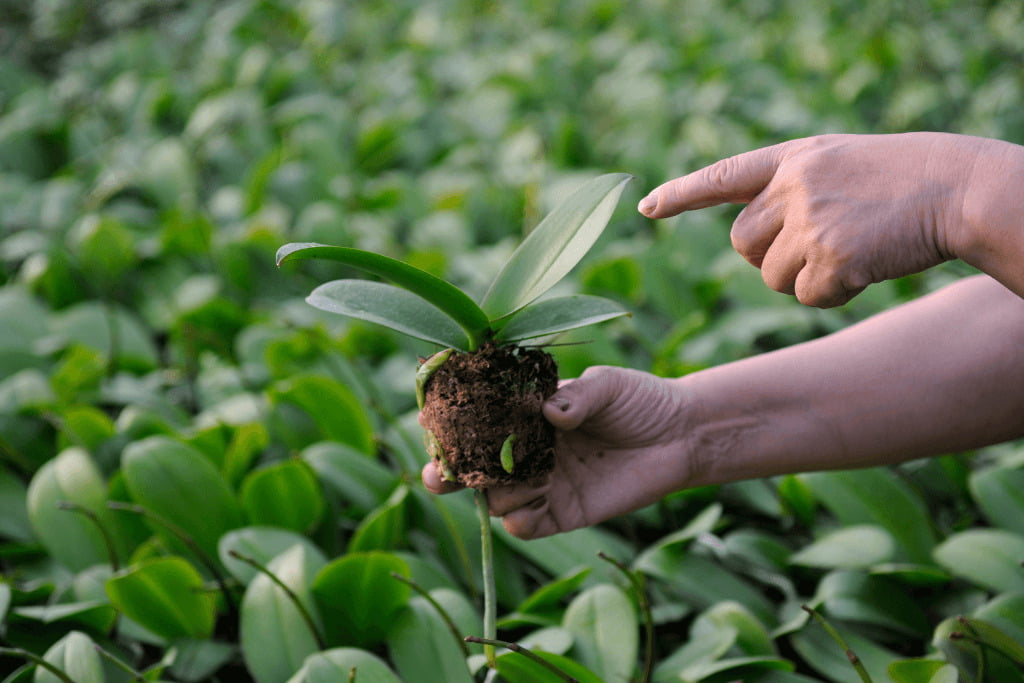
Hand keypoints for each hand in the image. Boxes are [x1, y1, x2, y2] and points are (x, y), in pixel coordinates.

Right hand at [421, 366, 693, 538]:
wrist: (681, 435)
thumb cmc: (639, 400)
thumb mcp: (607, 385)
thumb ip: (576, 396)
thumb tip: (547, 412)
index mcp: (525, 416)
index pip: (476, 423)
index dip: (450, 426)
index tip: (429, 423)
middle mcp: (525, 452)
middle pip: (471, 468)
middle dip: (448, 472)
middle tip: (438, 473)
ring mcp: (542, 485)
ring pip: (494, 499)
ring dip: (496, 491)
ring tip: (523, 474)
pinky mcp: (561, 514)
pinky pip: (524, 526)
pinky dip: (518, 518)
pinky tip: (533, 499)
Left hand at [638, 132, 1005, 306]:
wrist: (958, 188)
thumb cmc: (904, 180)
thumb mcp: (839, 164)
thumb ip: (791, 188)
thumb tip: (747, 242)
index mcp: (792, 158)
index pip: (723, 176)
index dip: (682, 194)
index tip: (647, 207)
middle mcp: (792, 186)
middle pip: (742, 244)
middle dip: (770, 256)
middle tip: (818, 244)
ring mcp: (809, 220)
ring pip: (771, 278)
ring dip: (805, 278)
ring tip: (852, 249)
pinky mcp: (830, 256)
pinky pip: (808, 297)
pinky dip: (834, 294)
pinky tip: (866, 267)